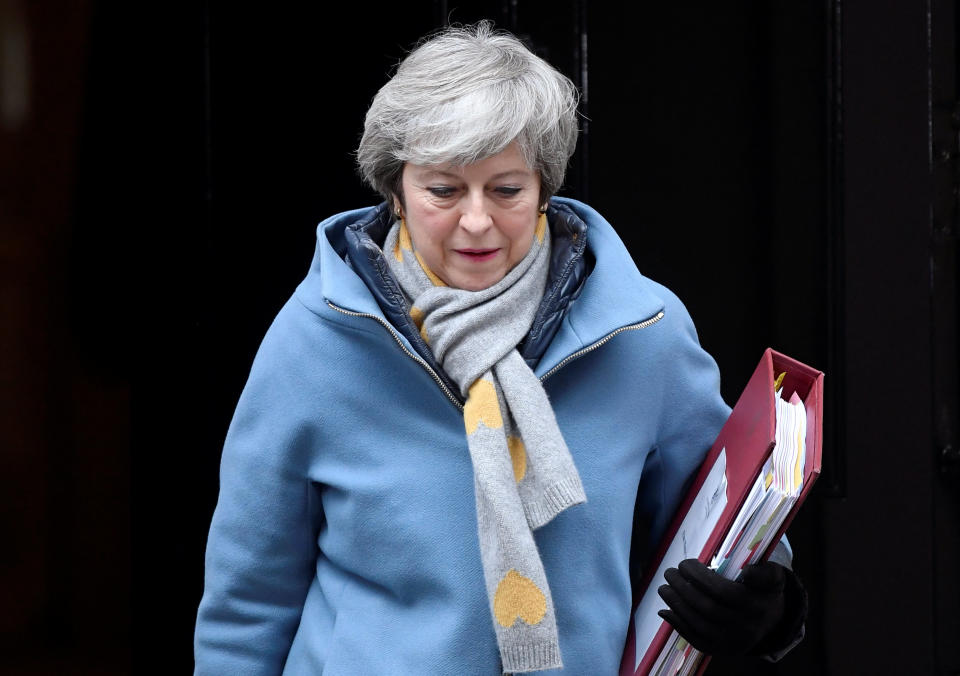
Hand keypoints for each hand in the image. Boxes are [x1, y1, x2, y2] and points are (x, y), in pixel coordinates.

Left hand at [656, 559, 786, 655]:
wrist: (771, 621)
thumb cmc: (764, 591)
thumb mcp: (773, 577)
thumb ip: (764, 571)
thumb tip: (746, 571)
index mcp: (755, 606)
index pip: (723, 592)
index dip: (699, 577)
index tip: (685, 564)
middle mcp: (745, 627)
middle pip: (707, 608)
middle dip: (682, 588)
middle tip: (669, 573)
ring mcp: (732, 642)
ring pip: (699, 625)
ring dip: (676, 605)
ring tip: (664, 588)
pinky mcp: (721, 650)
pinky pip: (696, 640)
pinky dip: (678, 625)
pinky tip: (665, 610)